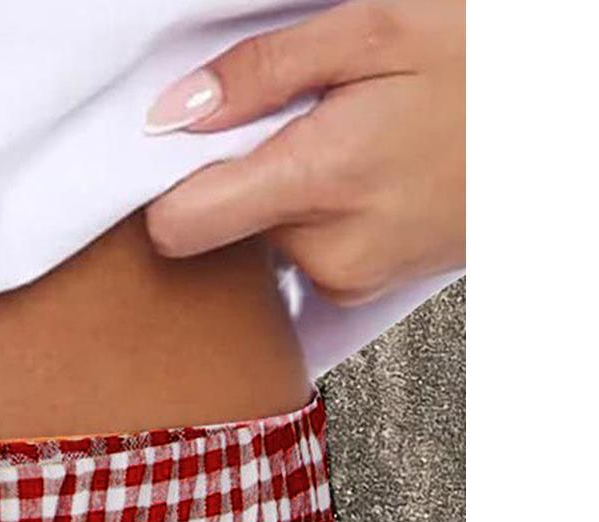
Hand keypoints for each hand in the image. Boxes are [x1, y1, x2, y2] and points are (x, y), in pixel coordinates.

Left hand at [142, 0, 462, 304]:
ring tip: (351, 142)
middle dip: (243, 172)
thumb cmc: (484, 63)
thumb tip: (173, 113)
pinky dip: (319, 213)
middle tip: (304, 120)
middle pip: (220, 227)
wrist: (568, 118)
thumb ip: (264, 73)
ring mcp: (347, 278)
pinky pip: (304, 251)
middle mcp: (326, 251)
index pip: (179, 227)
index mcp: (320, 182)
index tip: (182, 148)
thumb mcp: (376, 29)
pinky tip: (367, 176)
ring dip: (286, 191)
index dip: (166, 185)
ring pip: (263, 238)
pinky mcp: (363, 288)